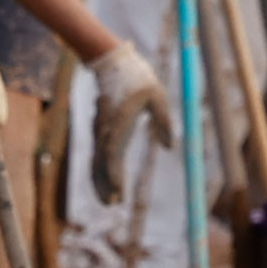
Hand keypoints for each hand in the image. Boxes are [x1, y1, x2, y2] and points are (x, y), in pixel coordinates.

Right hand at [84, 40, 169, 199]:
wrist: (112, 62)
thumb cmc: (137, 78)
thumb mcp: (157, 97)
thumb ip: (164, 121)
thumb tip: (169, 147)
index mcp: (120, 123)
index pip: (114, 154)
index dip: (115, 175)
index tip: (118, 192)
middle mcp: (106, 129)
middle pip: (102, 163)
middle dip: (105, 185)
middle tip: (112, 205)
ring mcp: (100, 129)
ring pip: (97, 161)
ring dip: (100, 181)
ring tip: (108, 201)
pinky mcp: (100, 129)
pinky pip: (98, 154)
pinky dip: (99, 170)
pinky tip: (104, 181)